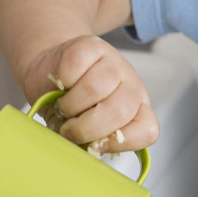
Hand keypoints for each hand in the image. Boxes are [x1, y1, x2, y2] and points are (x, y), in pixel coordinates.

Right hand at [23, 36, 158, 151]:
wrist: (49, 74)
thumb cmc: (68, 108)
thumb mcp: (83, 131)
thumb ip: (92, 142)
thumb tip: (87, 151)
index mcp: (138, 112)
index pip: (147, 130)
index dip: (118, 142)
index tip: (94, 145)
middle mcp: (132, 87)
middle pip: (120, 110)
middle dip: (87, 128)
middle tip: (69, 130)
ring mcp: (115, 63)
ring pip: (96, 87)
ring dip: (71, 105)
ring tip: (63, 108)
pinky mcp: (92, 45)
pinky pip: (76, 66)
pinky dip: (62, 81)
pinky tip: (61, 84)